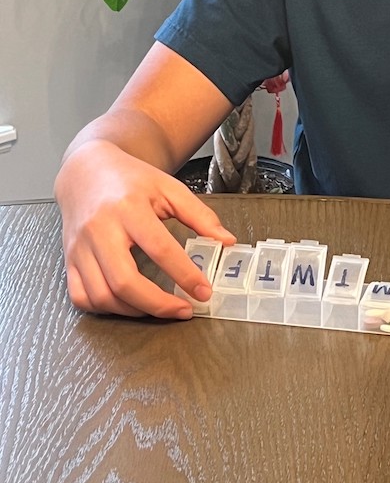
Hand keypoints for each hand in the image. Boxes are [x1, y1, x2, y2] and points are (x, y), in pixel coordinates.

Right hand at [55, 141, 235, 318]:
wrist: (86, 172)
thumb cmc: (132, 181)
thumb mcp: (170, 188)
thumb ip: (200, 215)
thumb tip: (227, 242)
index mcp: (129, 207)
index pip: (159, 248)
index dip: (184, 274)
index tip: (204, 292)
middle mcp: (100, 229)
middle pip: (124, 281)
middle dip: (157, 304)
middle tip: (184, 310)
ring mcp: (80, 248)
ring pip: (102, 295)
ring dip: (135, 311)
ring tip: (160, 308)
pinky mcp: (69, 260)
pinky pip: (82, 297)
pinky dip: (106, 309)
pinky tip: (129, 304)